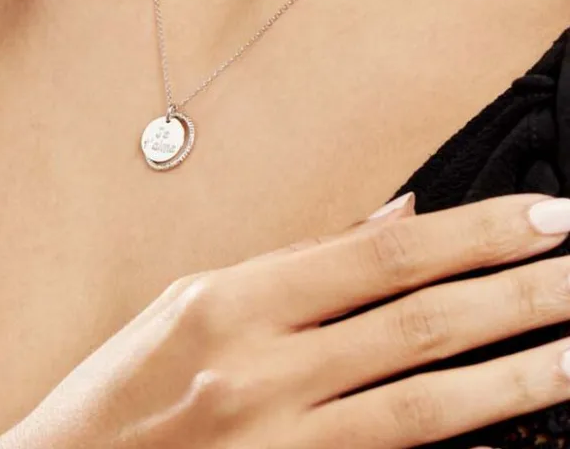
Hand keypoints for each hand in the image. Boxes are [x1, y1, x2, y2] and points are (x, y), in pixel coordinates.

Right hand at [6, 192, 569, 448]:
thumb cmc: (116, 395)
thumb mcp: (185, 305)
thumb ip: (293, 265)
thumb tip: (390, 221)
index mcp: (228, 300)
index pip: (378, 255)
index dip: (470, 235)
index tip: (539, 218)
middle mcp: (260, 367)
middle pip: (417, 321)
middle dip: (516, 292)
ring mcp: (280, 439)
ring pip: (427, 402)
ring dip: (516, 372)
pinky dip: (461, 435)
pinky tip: (508, 417)